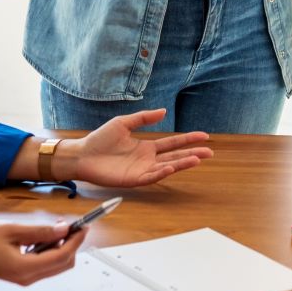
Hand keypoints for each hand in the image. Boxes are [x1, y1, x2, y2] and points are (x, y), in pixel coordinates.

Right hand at [0, 221, 87, 284]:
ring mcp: (25, 279)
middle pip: (63, 264)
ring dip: (62, 247)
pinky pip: (45, 265)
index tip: (83, 225)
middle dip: (72, 245)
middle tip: (72, 225)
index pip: (62, 256)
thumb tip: (63, 229)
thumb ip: (40, 231)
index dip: (76, 240)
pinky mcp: (22, 276)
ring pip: (56, 266)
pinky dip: (51, 251)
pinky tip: (45, 237)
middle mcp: (28, 278)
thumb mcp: (12, 230)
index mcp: (26, 268)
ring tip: (58, 228)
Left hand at [61, 109, 213, 186]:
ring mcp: (142, 170)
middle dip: (192, 154)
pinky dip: (163, 172)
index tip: (204, 136)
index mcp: (146, 147)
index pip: (173, 143)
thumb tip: (164, 111)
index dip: (188, 139)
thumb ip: (143, 118)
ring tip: (197, 159)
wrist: (82, 154)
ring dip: (182, 163)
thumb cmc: (100, 139)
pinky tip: (173, 167)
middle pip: (175, 156)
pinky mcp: (133, 179)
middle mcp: (148, 160)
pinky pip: (151, 176)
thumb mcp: (123, 123)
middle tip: (209, 152)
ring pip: (167, 167)